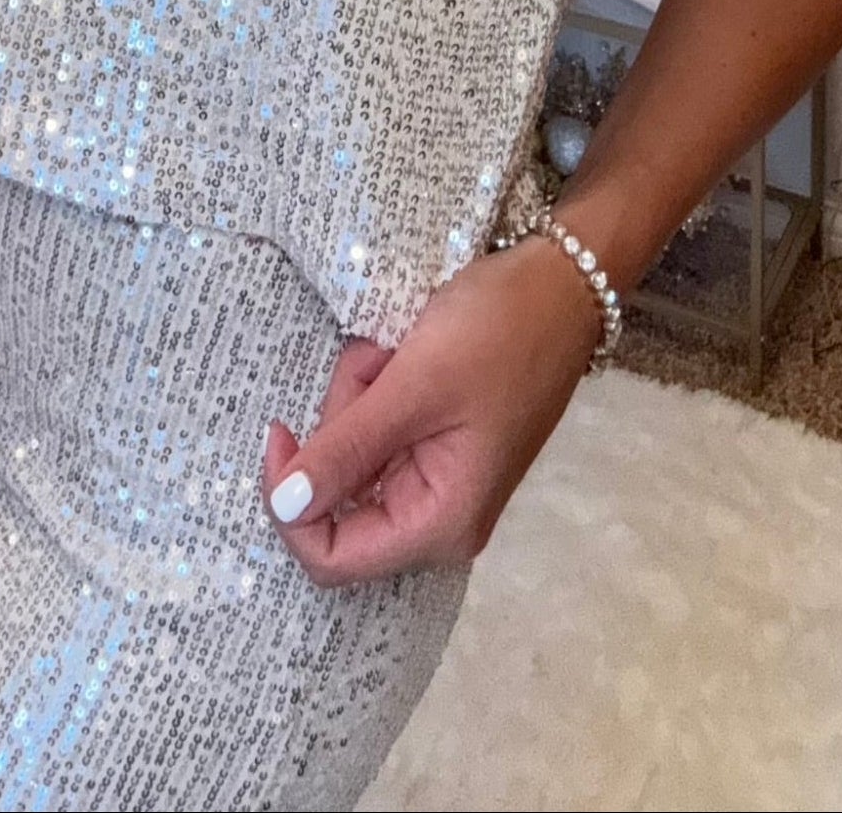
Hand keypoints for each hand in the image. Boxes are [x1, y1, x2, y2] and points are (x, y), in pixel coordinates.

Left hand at [259, 236, 599, 585]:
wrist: (561, 285)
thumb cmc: (496, 334)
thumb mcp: (414, 385)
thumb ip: (346, 449)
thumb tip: (283, 506)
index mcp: (439, 525)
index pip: (331, 556)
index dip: (289, 502)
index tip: (280, 428)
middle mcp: (439, 519)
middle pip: (341, 497)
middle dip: (344, 420)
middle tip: (378, 362)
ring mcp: (440, 481)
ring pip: (355, 454)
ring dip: (362, 394)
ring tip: (400, 347)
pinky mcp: (439, 446)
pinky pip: (381, 431)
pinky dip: (379, 389)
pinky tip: (406, 352)